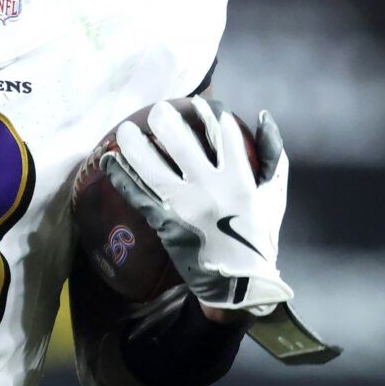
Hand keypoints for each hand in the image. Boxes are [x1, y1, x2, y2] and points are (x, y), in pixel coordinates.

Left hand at [102, 98, 292, 315]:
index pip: (224, 135)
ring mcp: (184, 207)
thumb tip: (263, 116)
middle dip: (167, 120)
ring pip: (153, 167)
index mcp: (239, 180)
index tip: (199, 103)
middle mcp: (210, 189)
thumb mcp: (275, 194)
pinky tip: (109, 160)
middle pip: (182, 145)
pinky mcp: (165, 223)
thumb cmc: (259, 234)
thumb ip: (272, 154)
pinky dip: (122, 176)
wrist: (239, 282)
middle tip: (159, 108)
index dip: (209, 114)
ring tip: (125, 128)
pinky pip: (138, 195)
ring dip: (135, 144)